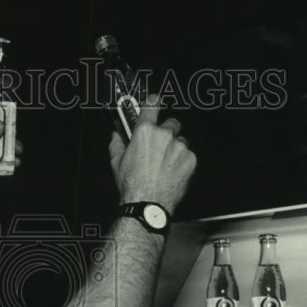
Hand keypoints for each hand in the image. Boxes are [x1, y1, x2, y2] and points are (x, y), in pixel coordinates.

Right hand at [108, 94, 195, 212]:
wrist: (148, 204)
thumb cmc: (132, 185)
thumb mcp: (117, 162)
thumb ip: (117, 144)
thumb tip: (116, 136)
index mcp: (145, 132)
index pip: (153, 105)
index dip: (154, 102)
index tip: (155, 101)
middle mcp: (164, 136)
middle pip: (171, 124)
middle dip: (166, 132)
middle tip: (159, 147)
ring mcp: (180, 147)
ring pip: (181, 141)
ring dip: (175, 148)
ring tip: (165, 164)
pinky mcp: (191, 159)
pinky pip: (188, 155)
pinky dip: (182, 161)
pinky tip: (172, 172)